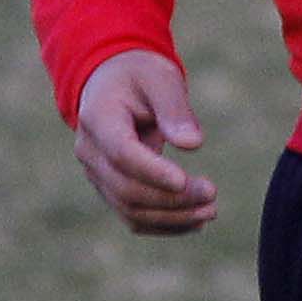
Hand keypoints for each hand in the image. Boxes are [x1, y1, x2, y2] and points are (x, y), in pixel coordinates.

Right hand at [73, 50, 218, 236]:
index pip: (122, 153)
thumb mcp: (160, 77)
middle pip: (126, 188)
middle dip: (171, 198)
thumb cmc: (140, 76)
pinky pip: (133, 216)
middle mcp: (89, 151)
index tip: (185, 181)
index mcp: (98, 117)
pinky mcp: (110, 189)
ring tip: (210, 211)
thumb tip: (192, 144)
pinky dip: (164, 224)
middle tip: (212, 194)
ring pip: (129, 210)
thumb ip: (174, 109)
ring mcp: (96, 174)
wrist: (113, 84)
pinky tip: (196, 221)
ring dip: (171, 217)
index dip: (152, 171)